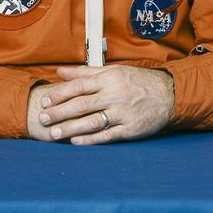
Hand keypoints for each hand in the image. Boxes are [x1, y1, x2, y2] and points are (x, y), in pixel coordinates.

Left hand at [28, 65, 174, 144]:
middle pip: (82, 104)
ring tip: (54, 133)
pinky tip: (76, 141)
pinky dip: (90, 139)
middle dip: (60, 112)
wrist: (169, 95)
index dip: (60, 94)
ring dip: (71, 128)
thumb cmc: (139, 82)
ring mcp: (123, 112)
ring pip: (92, 121)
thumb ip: (85, 73)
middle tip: (43, 119)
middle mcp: (115, 95)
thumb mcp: (114, 71)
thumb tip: (61, 71)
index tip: (45, 101)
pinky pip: (107, 135)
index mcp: (110, 78)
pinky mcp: (130, 128)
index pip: (80, 86)